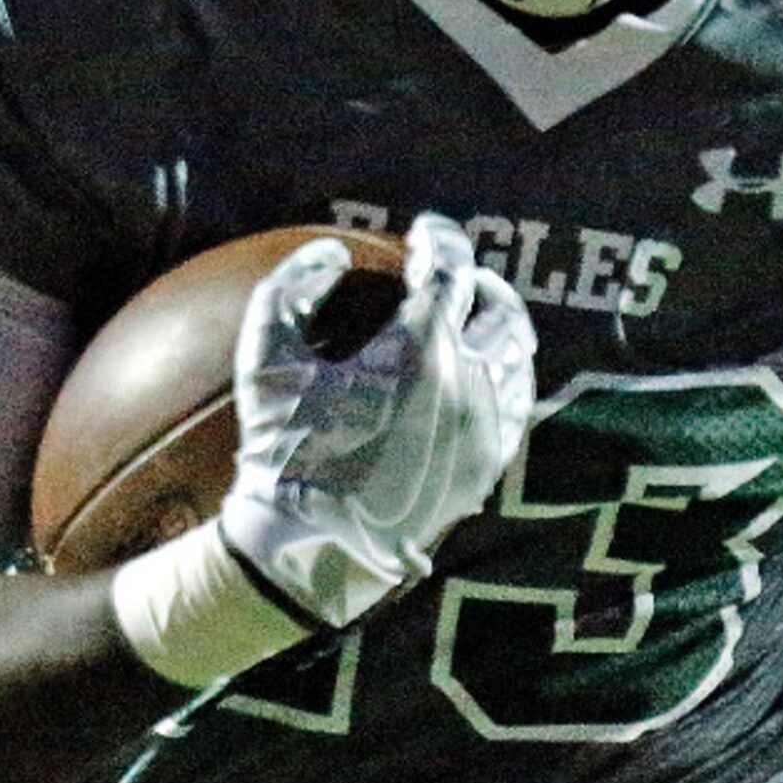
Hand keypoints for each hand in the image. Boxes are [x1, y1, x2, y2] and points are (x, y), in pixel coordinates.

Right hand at [220, 212, 534, 627]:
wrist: (312, 549)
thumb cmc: (284, 454)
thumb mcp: (265, 363)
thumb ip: (289, 289)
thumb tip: (330, 253)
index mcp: (420, 347)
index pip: (452, 266)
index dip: (440, 237)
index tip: (424, 233)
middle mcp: (468, 382)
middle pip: (503, 308)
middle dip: (479, 282)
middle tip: (454, 278)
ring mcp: (485, 429)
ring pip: (517, 359)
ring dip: (497, 331)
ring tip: (472, 325)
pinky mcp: (487, 468)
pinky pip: (514, 408)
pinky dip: (501, 380)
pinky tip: (475, 382)